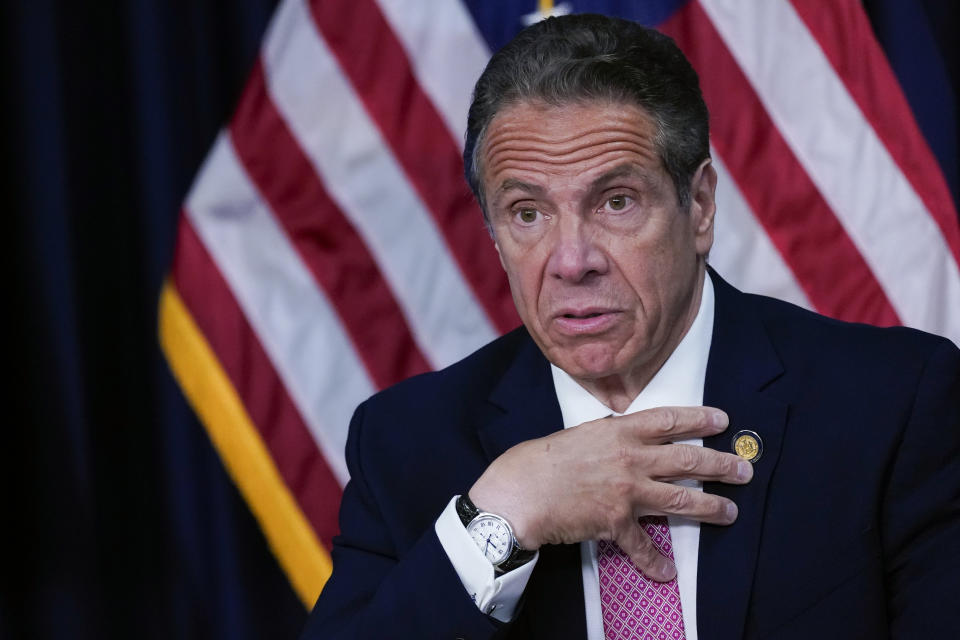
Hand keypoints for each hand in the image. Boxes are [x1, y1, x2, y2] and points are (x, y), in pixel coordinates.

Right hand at [468, 406, 750, 580]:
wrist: (520, 491)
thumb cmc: (540, 461)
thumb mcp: (579, 434)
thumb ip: (608, 437)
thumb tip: (627, 440)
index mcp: (619, 431)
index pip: (670, 420)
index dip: (700, 419)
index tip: (722, 421)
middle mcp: (629, 458)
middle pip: (688, 460)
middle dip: (721, 465)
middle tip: (744, 470)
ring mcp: (626, 491)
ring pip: (681, 499)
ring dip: (710, 507)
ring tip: (730, 511)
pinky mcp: (615, 522)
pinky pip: (643, 547)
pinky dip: (655, 562)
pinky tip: (667, 573)